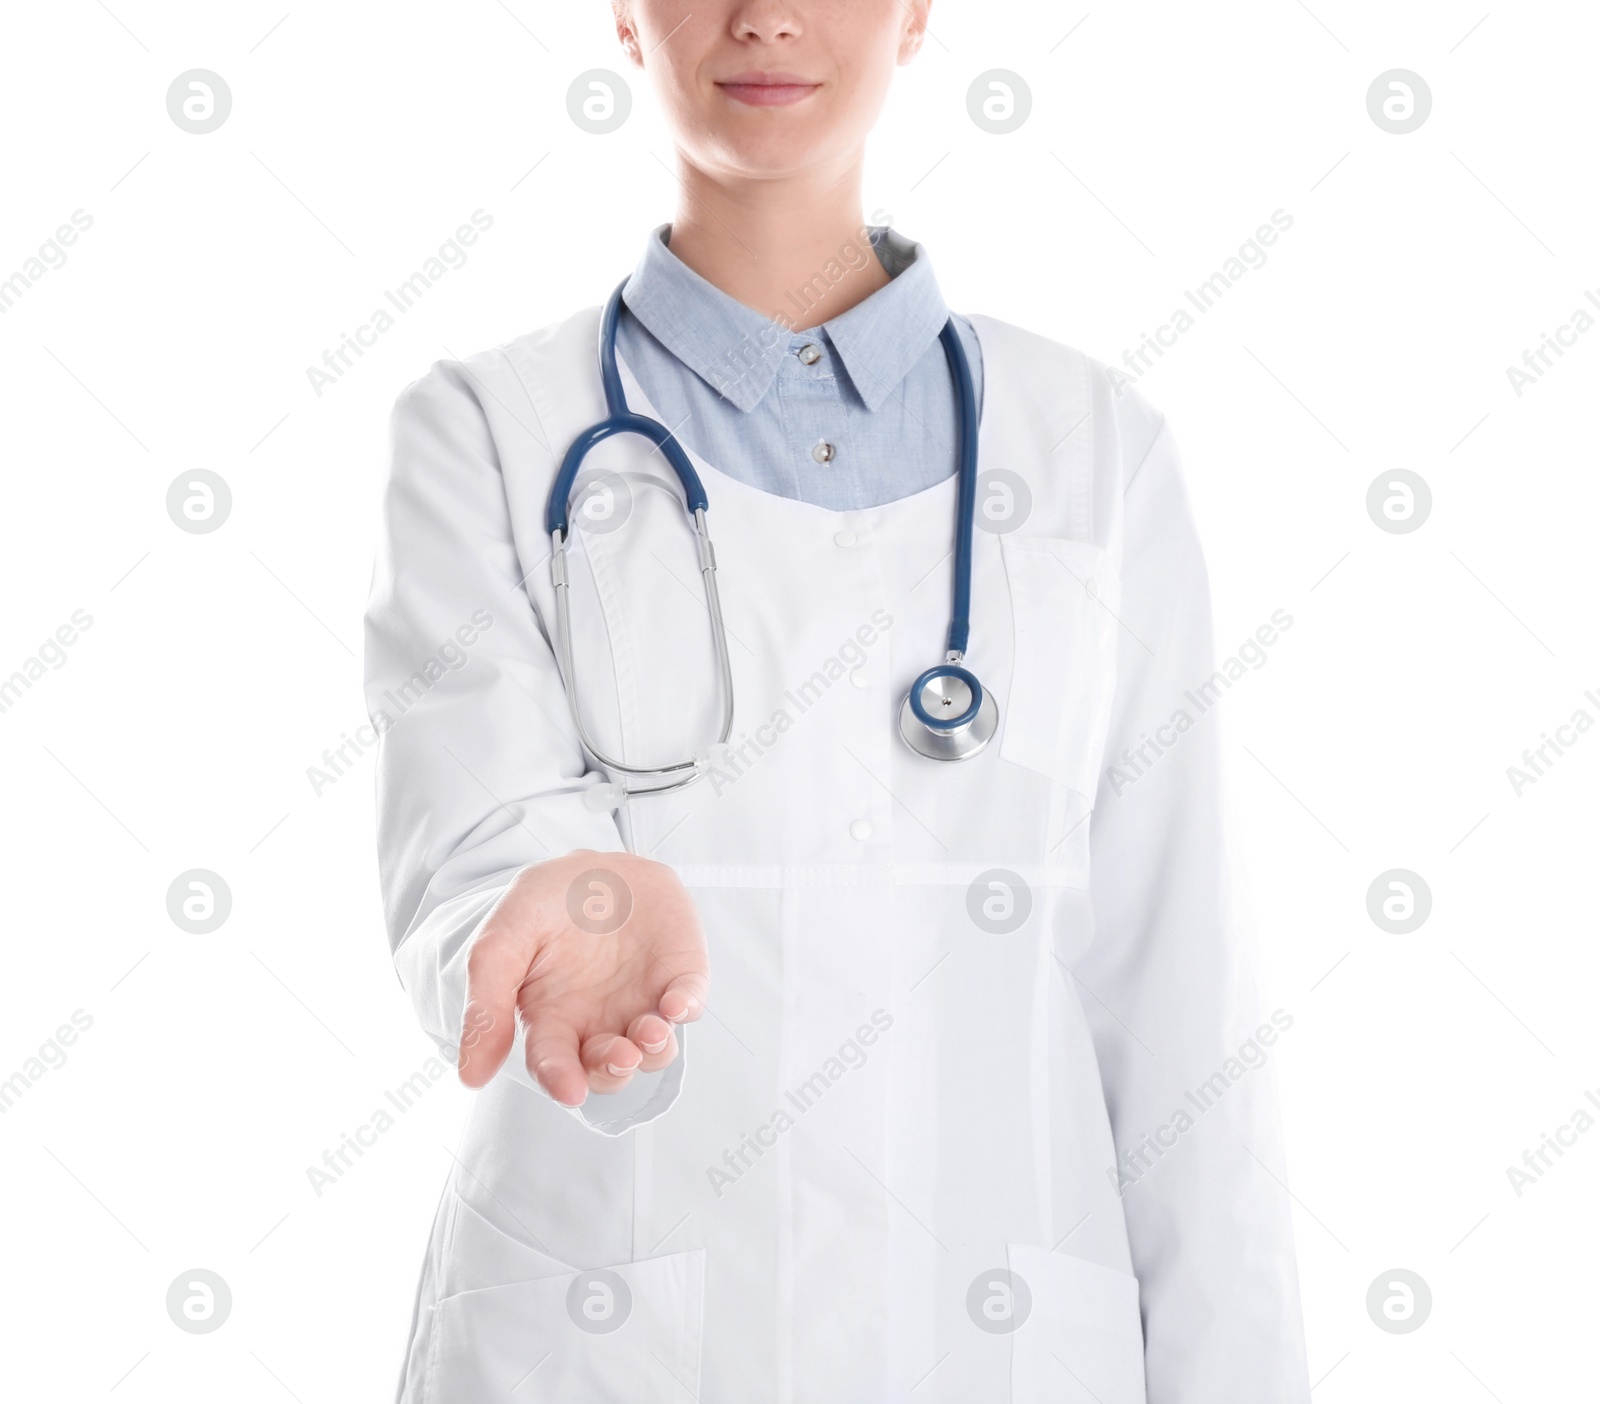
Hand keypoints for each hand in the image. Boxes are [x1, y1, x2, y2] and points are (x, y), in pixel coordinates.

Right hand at [457, 850, 707, 1105]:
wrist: (593, 862)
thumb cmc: (544, 905)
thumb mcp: (502, 941)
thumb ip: (487, 1003)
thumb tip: (470, 1075)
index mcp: (553, 1019)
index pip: (556, 1063)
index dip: (562, 1080)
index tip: (569, 1089)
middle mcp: (600, 1022)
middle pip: (608, 1067)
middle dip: (614, 1069)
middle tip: (617, 1056)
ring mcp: (642, 1002)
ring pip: (654, 1048)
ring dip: (654, 1049)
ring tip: (647, 1033)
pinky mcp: (679, 976)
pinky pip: (689, 1001)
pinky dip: (687, 1007)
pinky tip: (677, 1005)